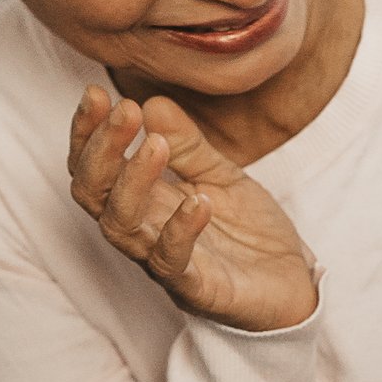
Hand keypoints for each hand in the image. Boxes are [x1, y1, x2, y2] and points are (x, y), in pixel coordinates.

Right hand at [68, 86, 318, 331]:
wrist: (293, 283)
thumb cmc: (248, 232)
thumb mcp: (222, 176)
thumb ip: (189, 146)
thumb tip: (152, 102)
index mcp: (145, 201)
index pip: (96, 167)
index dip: (88, 133)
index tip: (95, 92)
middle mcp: (144, 231)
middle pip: (93, 194)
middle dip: (100, 150)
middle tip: (124, 110)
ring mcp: (164, 262)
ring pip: (121, 227)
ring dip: (134, 181)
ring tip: (157, 145)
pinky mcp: (195, 289)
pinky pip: (172, 262)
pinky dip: (180, 230)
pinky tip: (197, 200)